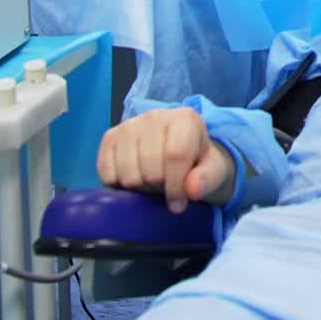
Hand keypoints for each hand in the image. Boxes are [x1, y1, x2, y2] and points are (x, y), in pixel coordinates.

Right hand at [97, 107, 234, 213]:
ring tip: (151, 179)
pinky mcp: (109, 137)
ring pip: (128, 175)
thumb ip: (207, 179)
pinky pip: (107, 174)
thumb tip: (193, 189)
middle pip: (150, 169)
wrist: (177, 152)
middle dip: (159, 186)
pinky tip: (134, 175)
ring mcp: (129, 125)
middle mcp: (155, 115)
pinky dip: (119, 185)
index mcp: (185, 118)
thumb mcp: (213, 171)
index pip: (176, 155)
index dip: (176, 186)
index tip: (178, 203)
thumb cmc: (196, 162)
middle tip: (165, 184)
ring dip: (140, 187)